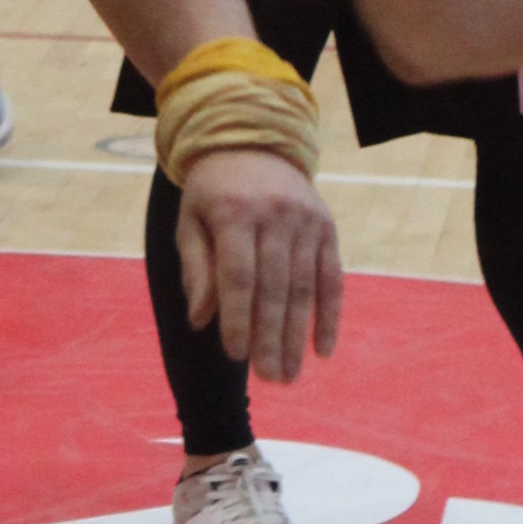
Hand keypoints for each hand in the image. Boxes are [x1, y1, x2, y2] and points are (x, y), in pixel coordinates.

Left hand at [175, 152, 340, 382]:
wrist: (255, 144)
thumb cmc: (213, 193)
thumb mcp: (190, 221)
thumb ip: (196, 269)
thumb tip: (201, 321)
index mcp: (234, 213)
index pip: (238, 275)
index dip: (238, 317)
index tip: (235, 355)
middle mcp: (274, 216)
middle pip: (274, 287)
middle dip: (271, 337)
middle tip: (270, 379)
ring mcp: (306, 222)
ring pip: (303, 288)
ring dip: (298, 336)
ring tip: (289, 375)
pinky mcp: (327, 229)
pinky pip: (332, 279)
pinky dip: (330, 316)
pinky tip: (323, 350)